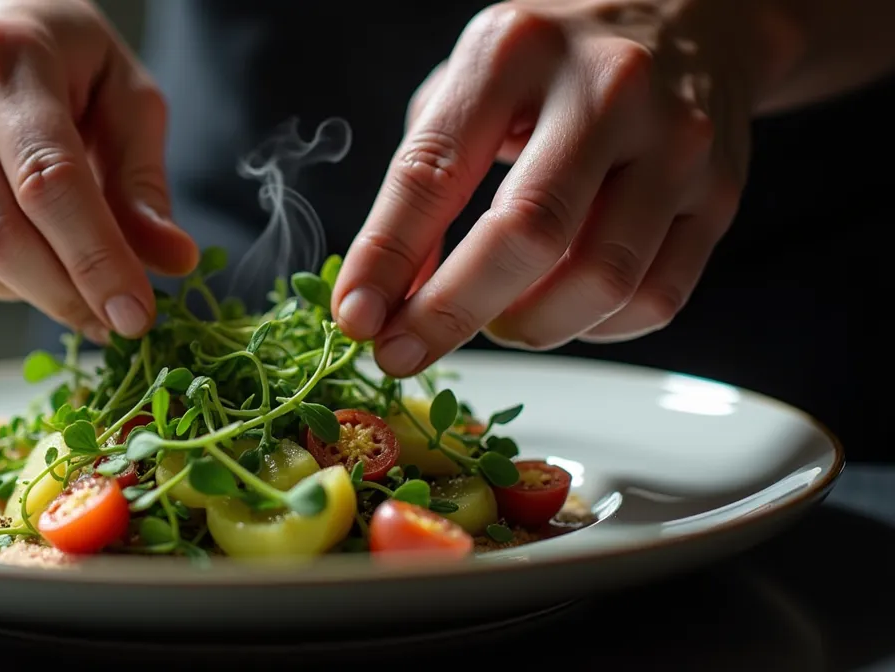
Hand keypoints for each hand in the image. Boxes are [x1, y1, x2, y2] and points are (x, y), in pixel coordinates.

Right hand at [0, 0, 196, 339]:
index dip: (96, 260)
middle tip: (111, 319)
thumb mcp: (117, 88)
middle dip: (65, 295)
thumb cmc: (48, 54)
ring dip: (19, 296)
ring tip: (56, 276)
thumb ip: (141, 177)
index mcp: (5, 61)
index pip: (49, 181)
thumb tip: (173, 261)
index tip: (135, 316)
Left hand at [334, 0, 754, 375]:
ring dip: (527, 327)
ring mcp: (677, 141)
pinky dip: (593, 327)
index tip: (355, 318)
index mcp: (516, 51)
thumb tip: (394, 295)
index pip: (433, 170)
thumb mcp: (473, 84)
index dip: (385, 256)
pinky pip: (654, 298)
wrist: (695, 18)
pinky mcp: (719, 194)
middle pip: (525, 233)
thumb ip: (426, 177)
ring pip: (600, 280)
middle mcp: (606, 89)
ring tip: (494, 320)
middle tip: (404, 351)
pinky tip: (564, 305)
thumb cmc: (554, 67)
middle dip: (451, 312)